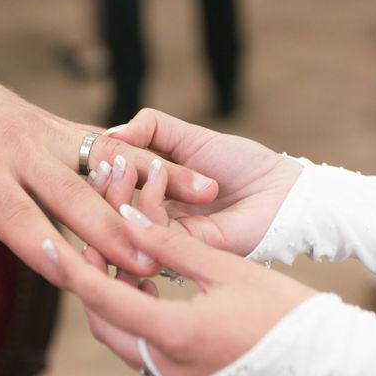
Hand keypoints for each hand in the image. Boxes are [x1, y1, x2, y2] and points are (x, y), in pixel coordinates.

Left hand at [0, 66, 217, 289]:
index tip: (81, 279)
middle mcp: (16, 147)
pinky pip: (109, 145)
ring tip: (199, 204)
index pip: (16, 215)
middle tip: (148, 266)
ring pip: (103, 163)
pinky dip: (149, 162)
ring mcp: (43, 133)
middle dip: (110, 232)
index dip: (47, 249)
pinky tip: (189, 177)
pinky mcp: (59, 127)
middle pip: (71, 194)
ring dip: (148, 188)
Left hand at [45, 160, 314, 375]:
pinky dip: (132, 307)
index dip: (70, 269)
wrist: (322, 360)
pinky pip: (139, 340)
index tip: (46, 242)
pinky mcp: (181, 375)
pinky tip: (144, 277)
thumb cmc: (283, 311)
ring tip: (118, 250)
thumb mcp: (227, 269)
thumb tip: (128, 218)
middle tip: (89, 238)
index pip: (103, 299)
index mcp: (176, 335)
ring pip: (118, 331)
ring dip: (110, 292)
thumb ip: (171, 245)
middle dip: (89, 278)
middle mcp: (166, 364)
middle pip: (101, 319)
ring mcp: (172, 375)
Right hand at [106, 109, 303, 255]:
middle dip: (101, 185)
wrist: (278, 187)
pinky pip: (148, 230)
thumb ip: (149, 129)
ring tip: (127, 163)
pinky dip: (146, 198)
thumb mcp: (188, 136)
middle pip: (107, 212)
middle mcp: (153, 218)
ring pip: (120, 224)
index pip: (109, 190)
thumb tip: (108, 135)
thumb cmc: (239, 162)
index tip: (96, 150)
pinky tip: (159, 174)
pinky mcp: (179, 247)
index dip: (98, 173)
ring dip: (118, 190)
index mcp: (151, 194)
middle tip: (105, 161)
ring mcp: (165, 235)